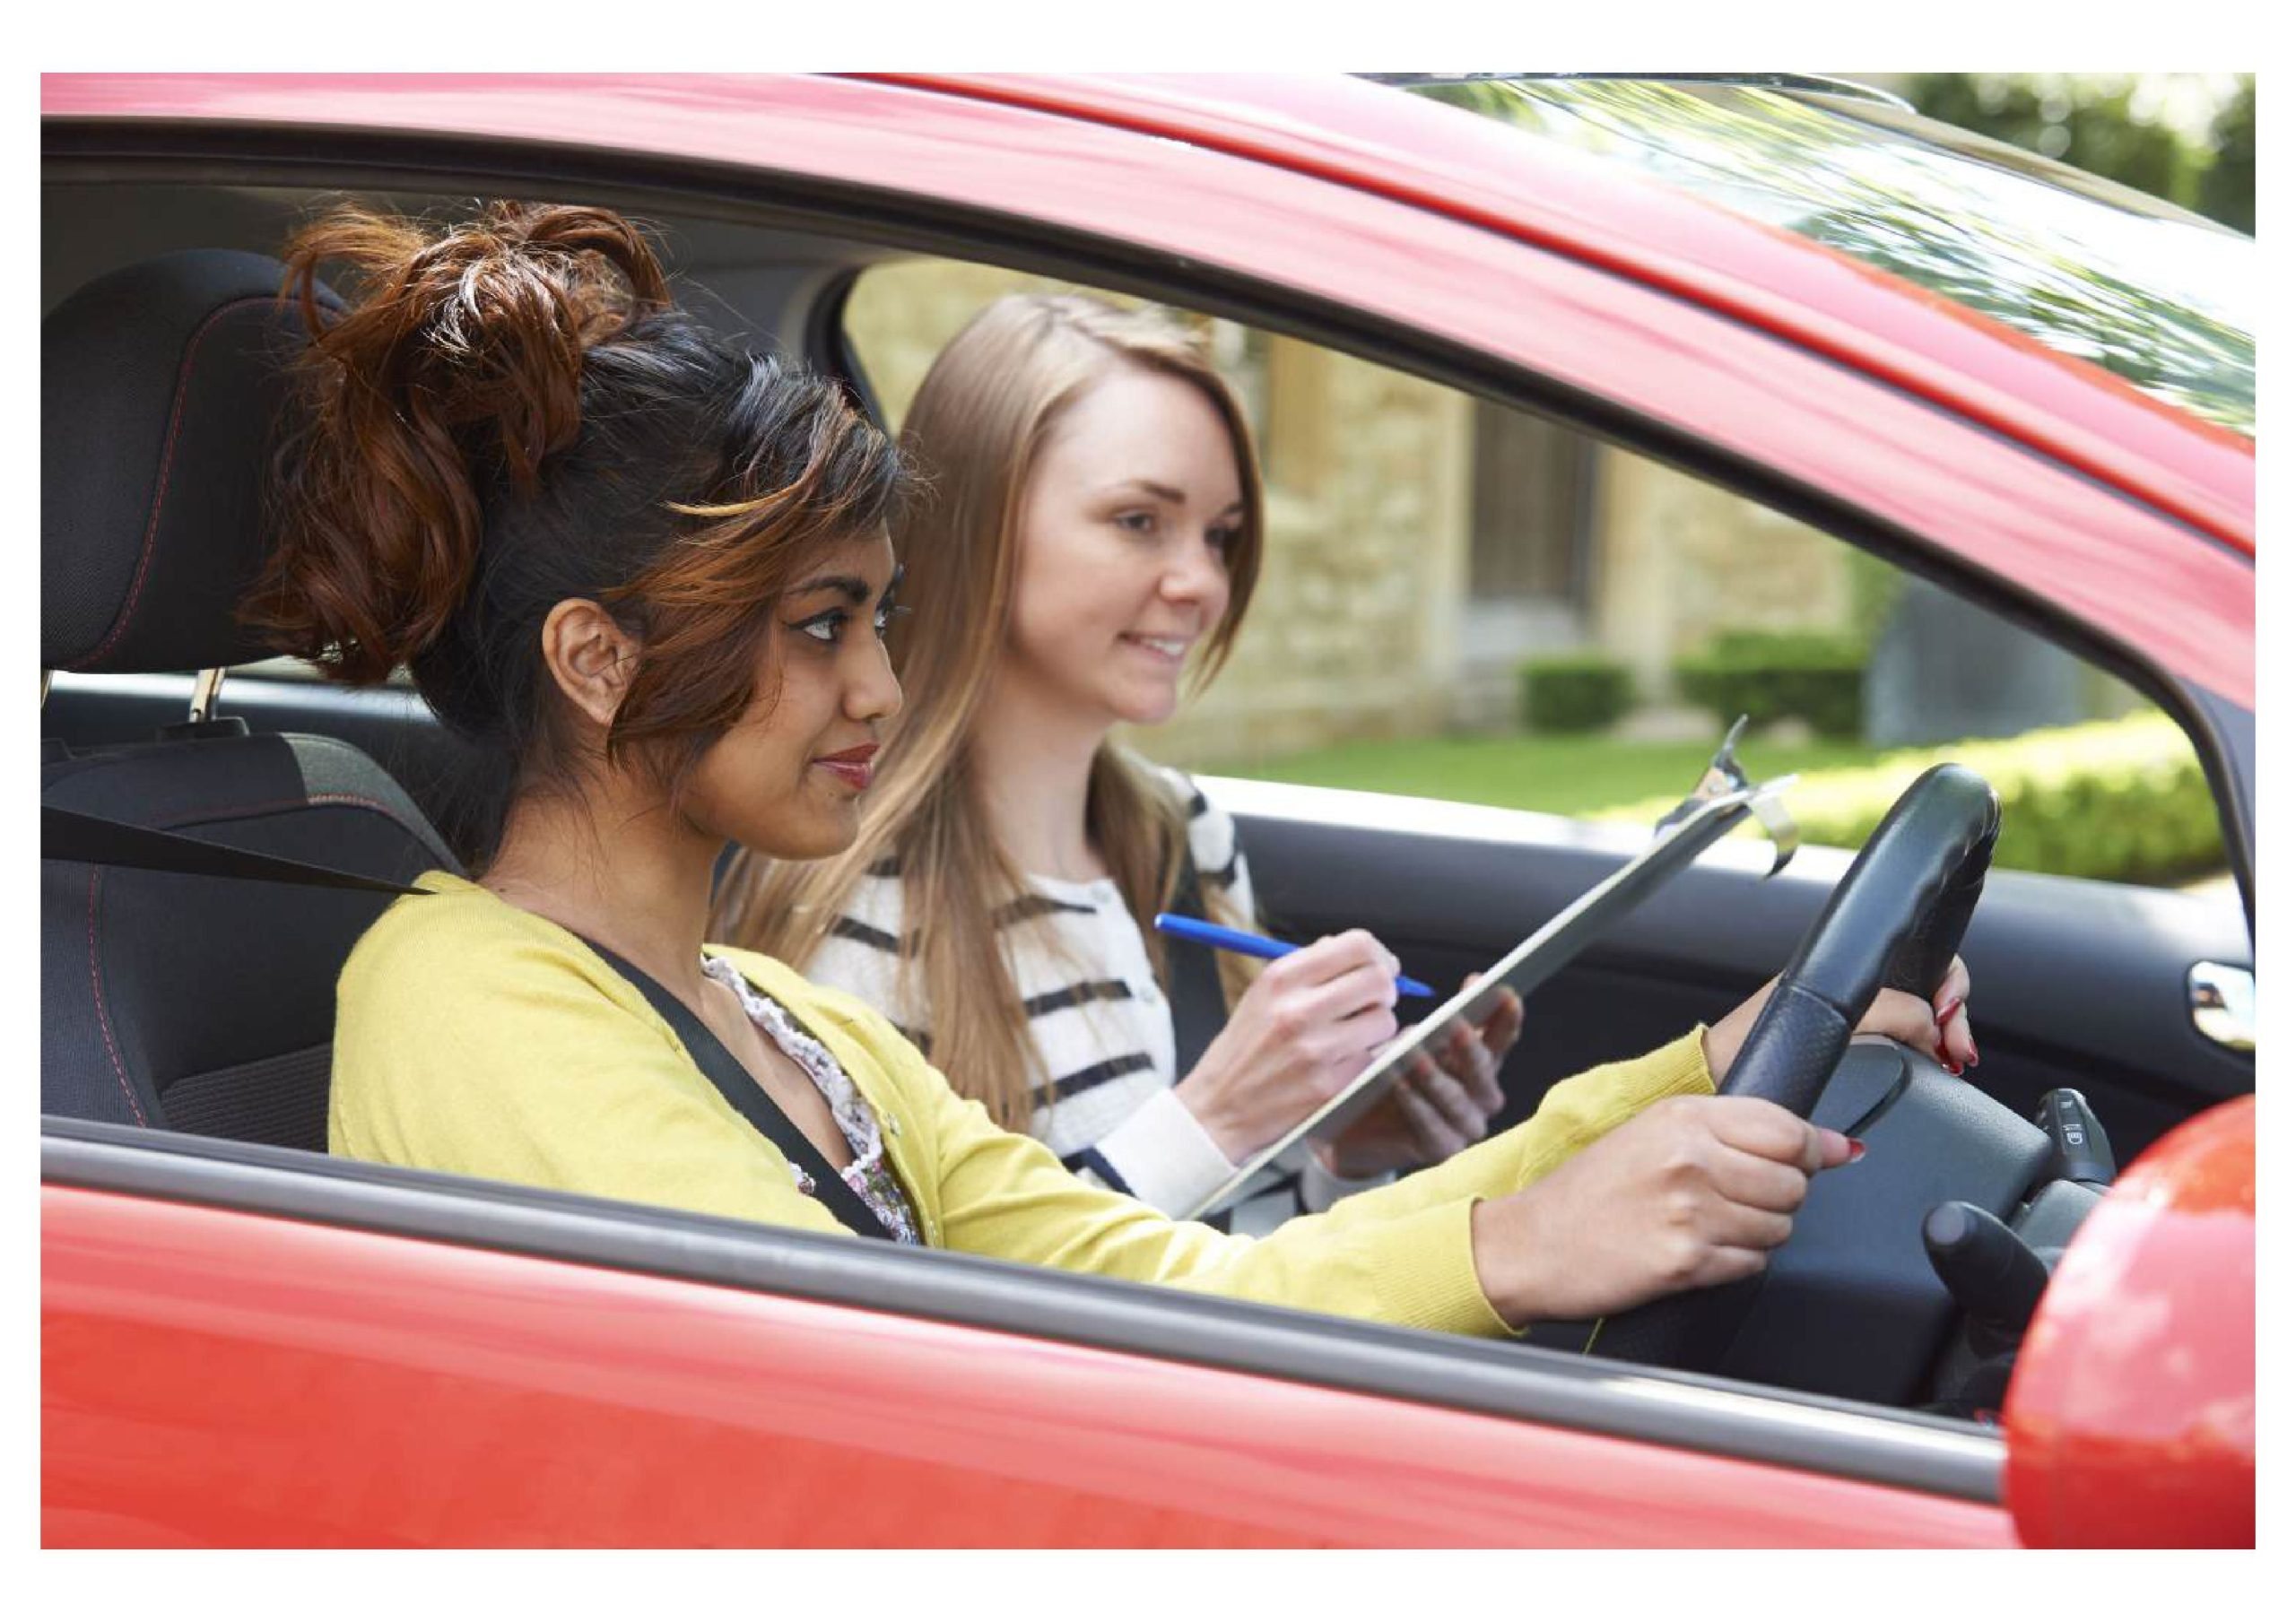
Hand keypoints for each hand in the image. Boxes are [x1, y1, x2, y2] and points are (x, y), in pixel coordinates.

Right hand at [1173, 929, 1402, 1163]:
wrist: (1219, 1107)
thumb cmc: (1244, 1049)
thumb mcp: (1262, 995)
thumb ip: (1309, 968)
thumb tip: (1360, 952)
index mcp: (1281, 979)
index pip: (1357, 946)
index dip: (1378, 954)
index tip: (1381, 967)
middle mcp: (1298, 1010)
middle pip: (1378, 979)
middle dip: (1385, 989)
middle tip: (1376, 1000)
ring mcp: (1316, 1050)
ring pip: (1385, 1021)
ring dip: (1376, 1028)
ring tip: (1351, 1036)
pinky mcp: (1330, 1086)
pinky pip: (1377, 1059)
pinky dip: (1369, 1058)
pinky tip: (1346, 1061)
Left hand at [1323, 978, 1521, 1176]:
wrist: (1354, 1125)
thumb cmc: (1389, 1074)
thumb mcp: (1416, 1041)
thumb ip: (1445, 1020)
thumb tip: (1472, 983)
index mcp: (1480, 1065)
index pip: (1501, 1039)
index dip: (1505, 1018)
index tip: (1505, 992)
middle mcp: (1481, 1097)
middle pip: (1483, 1071)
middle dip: (1471, 1047)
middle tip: (1458, 1025)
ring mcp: (1465, 1126)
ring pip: (1457, 1100)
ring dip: (1436, 1077)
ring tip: (1416, 1056)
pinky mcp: (1441, 1150)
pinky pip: (1432, 1127)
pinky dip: (1416, 1106)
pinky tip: (1400, 1087)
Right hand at [1470, 1093, 1856, 1325]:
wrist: (1530, 1244)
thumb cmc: (1587, 1193)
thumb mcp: (1651, 1134)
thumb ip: (1735, 1132)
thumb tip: (1833, 1147)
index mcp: (1682, 1117)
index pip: (1788, 1129)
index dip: (1809, 1149)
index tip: (1813, 1159)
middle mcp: (1690, 1158)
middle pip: (1793, 1181)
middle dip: (1779, 1195)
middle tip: (1737, 1199)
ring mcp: (1691, 1211)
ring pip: (1780, 1226)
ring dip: (1759, 1232)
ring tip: (1710, 1225)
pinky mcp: (1688, 1261)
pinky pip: (1753, 1264)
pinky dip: (1737, 1263)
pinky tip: (1698, 1251)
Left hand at [1700, 955, 1976, 1081]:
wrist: (1723, 1072)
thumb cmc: (1758, 1038)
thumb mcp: (1836, 1013)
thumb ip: (1890, 1010)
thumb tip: (1932, 1025)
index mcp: (1846, 970)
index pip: (1917, 961)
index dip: (1947, 985)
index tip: (1949, 1015)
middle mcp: (1854, 987)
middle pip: (1928, 987)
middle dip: (1955, 1014)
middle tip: (1959, 1048)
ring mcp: (1856, 1014)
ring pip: (1923, 1013)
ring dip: (1948, 1032)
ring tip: (1953, 1056)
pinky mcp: (1853, 1042)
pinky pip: (1905, 1035)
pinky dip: (1929, 1046)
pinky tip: (1936, 1060)